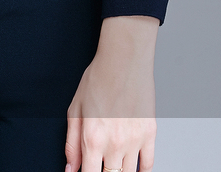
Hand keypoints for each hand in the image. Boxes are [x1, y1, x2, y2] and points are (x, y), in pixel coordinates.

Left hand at [64, 15, 157, 171]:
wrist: (124, 59)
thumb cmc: (99, 78)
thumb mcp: (76, 108)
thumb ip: (72, 142)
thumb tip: (71, 168)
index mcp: (92, 137)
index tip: (87, 171)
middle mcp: (114, 143)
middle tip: (100, 163)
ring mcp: (134, 141)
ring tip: (113, 163)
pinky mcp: (150, 134)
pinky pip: (148, 166)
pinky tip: (133, 168)